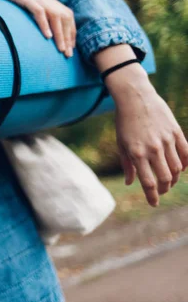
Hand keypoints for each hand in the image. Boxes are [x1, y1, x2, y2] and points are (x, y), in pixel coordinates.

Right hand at [0, 0, 75, 56]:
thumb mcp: (26, 4)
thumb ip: (33, 14)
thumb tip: (37, 29)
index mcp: (48, 0)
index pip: (67, 16)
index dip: (71, 32)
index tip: (70, 48)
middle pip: (65, 18)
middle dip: (68, 37)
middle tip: (68, 54)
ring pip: (56, 16)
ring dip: (60, 34)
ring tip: (60, 50)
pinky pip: (39, 12)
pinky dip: (44, 24)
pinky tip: (47, 36)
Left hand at [95, 45, 187, 205]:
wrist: (135, 98)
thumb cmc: (124, 122)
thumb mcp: (121, 144)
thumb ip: (127, 165)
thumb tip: (129, 182)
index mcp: (137, 153)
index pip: (148, 183)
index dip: (152, 196)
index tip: (153, 204)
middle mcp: (153, 149)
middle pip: (165, 179)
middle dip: (163, 189)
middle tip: (160, 191)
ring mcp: (166, 140)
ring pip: (176, 168)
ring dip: (173, 178)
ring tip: (168, 180)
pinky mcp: (176, 132)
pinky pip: (186, 153)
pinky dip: (185, 164)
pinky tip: (180, 168)